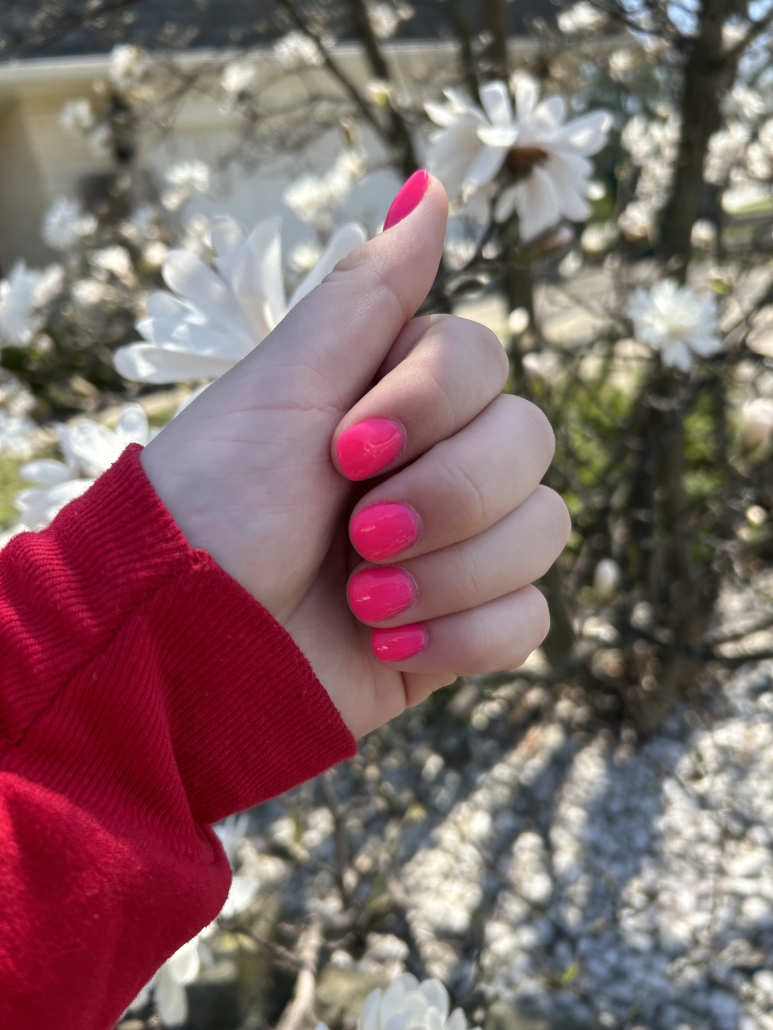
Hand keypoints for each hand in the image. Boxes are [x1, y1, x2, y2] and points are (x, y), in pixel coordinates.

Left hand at [140, 174, 569, 737]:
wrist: (182, 651)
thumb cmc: (215, 506)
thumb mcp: (282, 386)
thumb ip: (365, 295)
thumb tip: (431, 188)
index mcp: (393, 396)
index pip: (485, 364)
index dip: (430, 407)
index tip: (345, 451)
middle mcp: (433, 463)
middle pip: (530, 445)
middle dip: (444, 497)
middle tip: (357, 537)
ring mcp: (454, 548)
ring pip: (543, 531)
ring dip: (451, 573)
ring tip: (362, 601)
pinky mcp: (461, 628)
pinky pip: (531, 618)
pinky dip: (465, 635)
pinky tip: (388, 644)